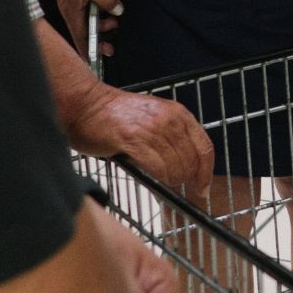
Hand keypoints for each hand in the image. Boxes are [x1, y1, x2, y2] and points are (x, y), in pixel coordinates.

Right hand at [47, 0, 121, 54]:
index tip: (95, 63)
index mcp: (71, 11)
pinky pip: (91, 8)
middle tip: (112, 46)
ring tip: (115, 22)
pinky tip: (110, 9)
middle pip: (84, 31)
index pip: (80, 38)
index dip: (88, 51)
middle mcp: (71, 8)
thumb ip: (107, 0)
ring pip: (89, 19)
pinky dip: (101, 12)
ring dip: (102, 23)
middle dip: (98, 39)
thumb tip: (117, 11)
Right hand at [66, 86, 213, 192]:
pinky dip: (158, 179)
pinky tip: (153, 180)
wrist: (86, 105)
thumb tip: (185, 163)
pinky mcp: (133, 140)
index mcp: (178, 113)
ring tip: (162, 183)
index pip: (204, 147)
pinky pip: (156, 168)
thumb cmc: (116, 114)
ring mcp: (152, 129)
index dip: (206, 172)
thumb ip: (171, 134)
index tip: (202, 188)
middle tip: (177, 187)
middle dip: (186, 179)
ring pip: (174, 166)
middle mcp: (169, 119)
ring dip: (171, 180)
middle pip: (190, 160)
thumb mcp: (154, 116)